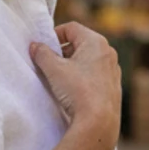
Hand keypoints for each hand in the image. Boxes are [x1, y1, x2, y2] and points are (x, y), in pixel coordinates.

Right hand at [30, 23, 121, 149]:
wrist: (98, 121)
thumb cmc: (78, 90)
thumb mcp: (54, 69)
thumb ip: (42, 53)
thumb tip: (35, 46)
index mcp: (96, 42)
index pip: (71, 28)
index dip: (54, 35)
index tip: (43, 48)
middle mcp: (108, 53)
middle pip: (80, 43)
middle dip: (62, 52)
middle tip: (48, 64)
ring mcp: (113, 70)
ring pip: (87, 60)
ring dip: (71, 65)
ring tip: (58, 79)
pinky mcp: (113, 87)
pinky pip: (94, 75)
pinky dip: (82, 77)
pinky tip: (72, 91)